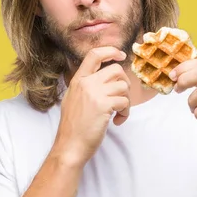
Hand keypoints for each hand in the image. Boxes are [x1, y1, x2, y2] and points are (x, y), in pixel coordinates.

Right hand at [53, 47, 129, 165]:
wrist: (70, 146)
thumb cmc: (73, 127)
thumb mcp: (73, 99)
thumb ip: (86, 86)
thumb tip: (105, 79)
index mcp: (78, 80)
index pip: (94, 54)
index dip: (110, 51)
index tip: (121, 55)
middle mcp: (86, 83)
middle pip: (116, 70)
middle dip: (125, 83)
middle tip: (121, 98)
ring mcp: (94, 93)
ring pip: (123, 86)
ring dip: (126, 101)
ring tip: (118, 113)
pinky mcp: (104, 105)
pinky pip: (125, 102)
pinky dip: (125, 113)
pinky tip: (117, 122)